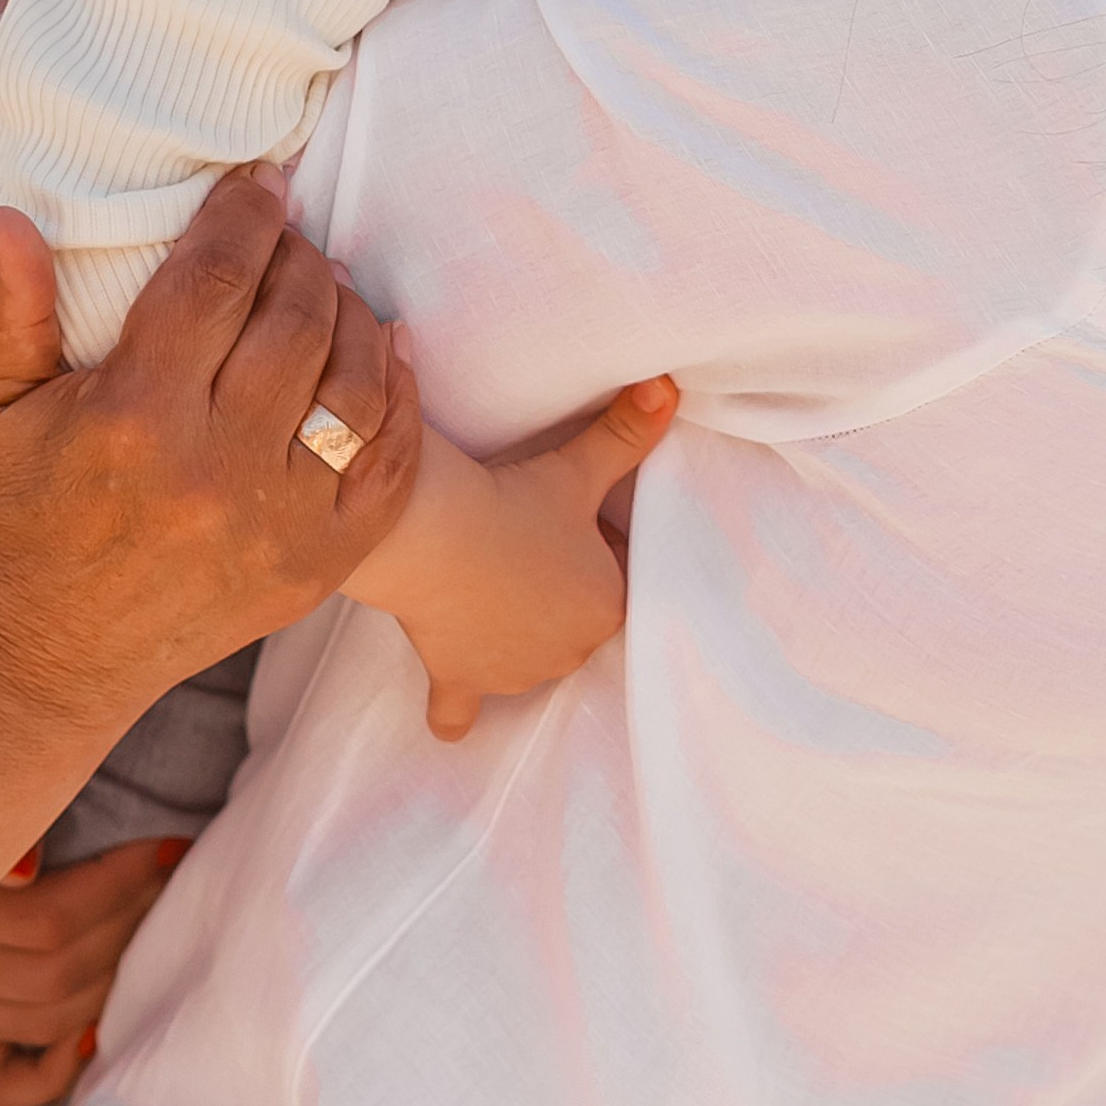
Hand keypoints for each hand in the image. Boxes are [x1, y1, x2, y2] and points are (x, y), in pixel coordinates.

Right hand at [0, 168, 420, 750]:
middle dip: (299, 254)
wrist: (49, 653)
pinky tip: (385, 352)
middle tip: (286, 234)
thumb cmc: (16, 516)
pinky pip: (389, 465)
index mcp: (134, 416)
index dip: (244, 216)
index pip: (216, 279)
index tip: (257, 182)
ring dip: (353, 314)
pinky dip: (398, 397)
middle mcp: (215, 468)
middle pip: (297, 319)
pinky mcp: (317, 564)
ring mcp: (278, 523)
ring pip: (356, 383)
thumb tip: (13, 215)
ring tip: (327, 285)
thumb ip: (7, 306)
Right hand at [0, 834, 191, 1105]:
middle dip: (128, 922)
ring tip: (150, 924)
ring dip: (112, 976)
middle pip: (54, 970)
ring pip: (44, 1018)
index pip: (46, 918)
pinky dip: (58, 1067)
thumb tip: (27, 865)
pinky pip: (5, 1084)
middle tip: (170, 880)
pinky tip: (94, 1032)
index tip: (169, 849)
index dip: (122, 884)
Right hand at [348, 378, 678, 740]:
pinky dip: (458, 713)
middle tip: (523, 541)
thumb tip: (670, 385)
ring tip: (490, 583)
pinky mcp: (461, 679)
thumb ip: (628, 432)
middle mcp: (568, 652)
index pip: (617, 577)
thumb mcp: (576, 466)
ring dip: (515, 633)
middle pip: (571, 618)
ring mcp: (513, 672)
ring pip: (526, 658)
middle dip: (555, 588)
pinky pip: (460, 712)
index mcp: (609, 608)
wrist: (434, 531)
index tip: (566, 517)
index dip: (596, 544)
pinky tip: (456, 720)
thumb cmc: (513, 501)